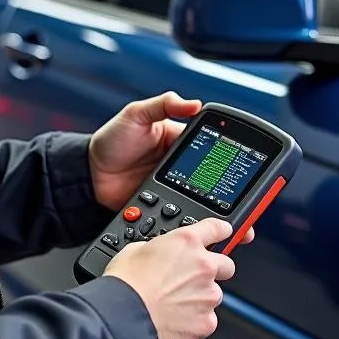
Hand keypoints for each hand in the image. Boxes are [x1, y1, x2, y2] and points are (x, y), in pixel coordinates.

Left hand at [89, 94, 252, 257]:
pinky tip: (205, 235)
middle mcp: (181, 169)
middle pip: (216, 184)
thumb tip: (192, 103)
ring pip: (204, 206)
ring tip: (236, 228)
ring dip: (221, 218)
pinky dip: (195, 228)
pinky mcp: (161, 210)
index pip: (214, 150)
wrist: (86, 177)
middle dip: (236, 197)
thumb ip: (163, 105)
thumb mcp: (135, 115)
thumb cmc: (109, 142)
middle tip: (251, 208)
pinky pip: (183, 220)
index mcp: (179, 143)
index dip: (231, 160)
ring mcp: (173, 191)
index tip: (248, 168)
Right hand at [103, 219, 246, 338]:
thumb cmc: (125, 284)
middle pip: (226, 265)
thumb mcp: (136, 249)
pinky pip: (207, 320)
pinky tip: (175, 321)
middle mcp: (203, 266)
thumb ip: (158, 248)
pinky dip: (195, 321)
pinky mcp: (207, 322)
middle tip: (193, 279)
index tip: (223, 234)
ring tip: (174, 305)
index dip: (220, 231)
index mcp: (187, 242)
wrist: (121, 317)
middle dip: (215, 270)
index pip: (218, 228)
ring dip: (200, 298)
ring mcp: (208, 295)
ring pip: (214, 295)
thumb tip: (159, 254)